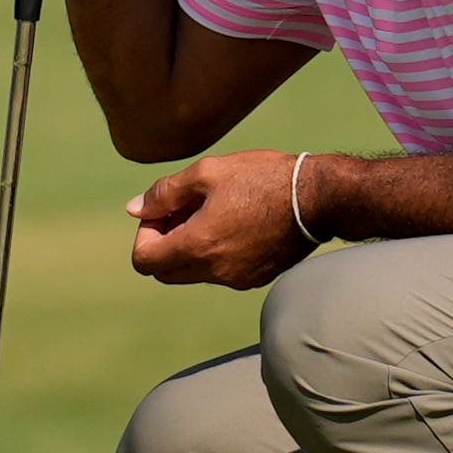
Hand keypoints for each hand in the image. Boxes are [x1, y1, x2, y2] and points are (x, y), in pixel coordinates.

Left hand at [128, 150, 316, 289]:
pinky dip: (215, 254)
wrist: (317, 198)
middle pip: (165, 272)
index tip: (165, 211)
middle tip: (184, 211)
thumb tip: (135, 209)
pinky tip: (235, 223)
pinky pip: (219, 273)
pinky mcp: (254, 279)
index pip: (143, 260)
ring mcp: (236, 279)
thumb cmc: (263, 178)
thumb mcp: (207, 172)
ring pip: (193, 272)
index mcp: (198, 245)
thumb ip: (165, 192)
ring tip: (214, 212)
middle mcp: (214, 271)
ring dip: (190, 247)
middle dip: (164, 242)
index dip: (144, 234)